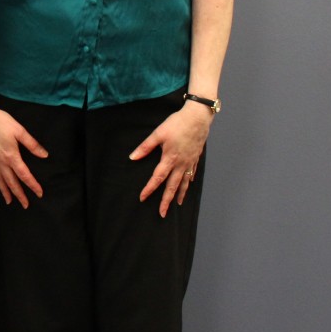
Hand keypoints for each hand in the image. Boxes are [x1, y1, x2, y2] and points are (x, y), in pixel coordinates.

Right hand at [0, 103, 47, 207]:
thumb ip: (32, 144)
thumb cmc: (0, 121)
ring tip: (9, 201)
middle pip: (11, 182)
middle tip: (25, 205)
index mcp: (11, 156)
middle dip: (19, 195)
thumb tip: (44, 155)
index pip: (24, 175)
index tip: (39, 193)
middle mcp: (0, 161)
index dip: (32, 185)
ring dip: (5, 192)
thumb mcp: (19, 130)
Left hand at [130, 102, 212, 216]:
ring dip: (180, 194)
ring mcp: (189, 161)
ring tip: (178, 204)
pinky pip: (192, 173)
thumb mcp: (158, 134)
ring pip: (184, 182)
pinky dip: (189, 181)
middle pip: (173, 186)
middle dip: (167, 200)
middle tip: (162, 213)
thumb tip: (132, 157)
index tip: (143, 198)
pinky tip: (188, 184)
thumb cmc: (177, 124)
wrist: (198, 118)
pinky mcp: (195, 157)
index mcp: (169, 158)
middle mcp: (181, 163)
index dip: (149, 189)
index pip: (157, 178)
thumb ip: (145, 147)